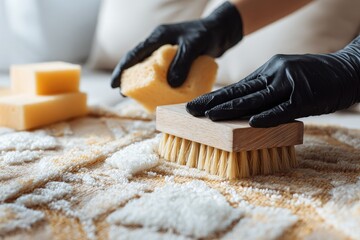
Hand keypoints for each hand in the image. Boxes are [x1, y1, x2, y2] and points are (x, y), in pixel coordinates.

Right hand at [111, 2, 242, 88]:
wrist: (221, 32)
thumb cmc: (207, 34)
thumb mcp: (193, 46)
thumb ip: (182, 63)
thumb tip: (171, 84)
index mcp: (158, 37)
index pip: (135, 54)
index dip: (123, 69)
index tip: (114, 84)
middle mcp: (160, 45)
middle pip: (140, 63)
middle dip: (131, 78)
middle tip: (125, 94)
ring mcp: (168, 53)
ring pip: (152, 70)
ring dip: (147, 83)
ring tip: (143, 97)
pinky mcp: (177, 60)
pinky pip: (166, 73)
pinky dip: (162, 83)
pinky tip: (163, 94)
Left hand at [186, 36, 359, 126]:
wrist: (348, 70)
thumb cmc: (314, 77)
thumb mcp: (285, 75)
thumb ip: (266, 88)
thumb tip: (245, 108)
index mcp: (268, 71)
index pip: (237, 87)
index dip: (215, 96)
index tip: (196, 105)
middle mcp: (275, 74)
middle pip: (240, 92)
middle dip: (213, 102)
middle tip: (191, 111)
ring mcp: (290, 85)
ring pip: (256, 99)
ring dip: (231, 109)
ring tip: (209, 117)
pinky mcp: (305, 97)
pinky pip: (284, 109)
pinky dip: (269, 116)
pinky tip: (252, 123)